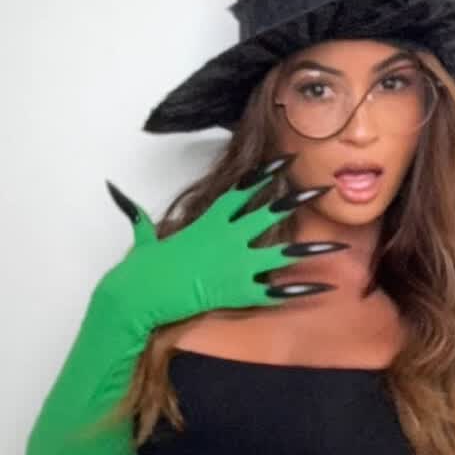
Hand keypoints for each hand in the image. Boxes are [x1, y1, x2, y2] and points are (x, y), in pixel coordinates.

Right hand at [98, 154, 348, 332]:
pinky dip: (302, 291)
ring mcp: (237, 266)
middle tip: (323, 190)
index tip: (288, 160)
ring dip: (313, 251)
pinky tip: (325, 288)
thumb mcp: (140, 236)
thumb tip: (113, 190)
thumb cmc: (142, 268)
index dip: (266, 174)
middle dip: (299, 200)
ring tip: (341, 247)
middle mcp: (229, 239)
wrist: (142, 294)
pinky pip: (278, 292)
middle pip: (271, 213)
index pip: (243, 190)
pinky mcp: (240, 292)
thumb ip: (133, 213)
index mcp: (209, 221)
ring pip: (284, 254)